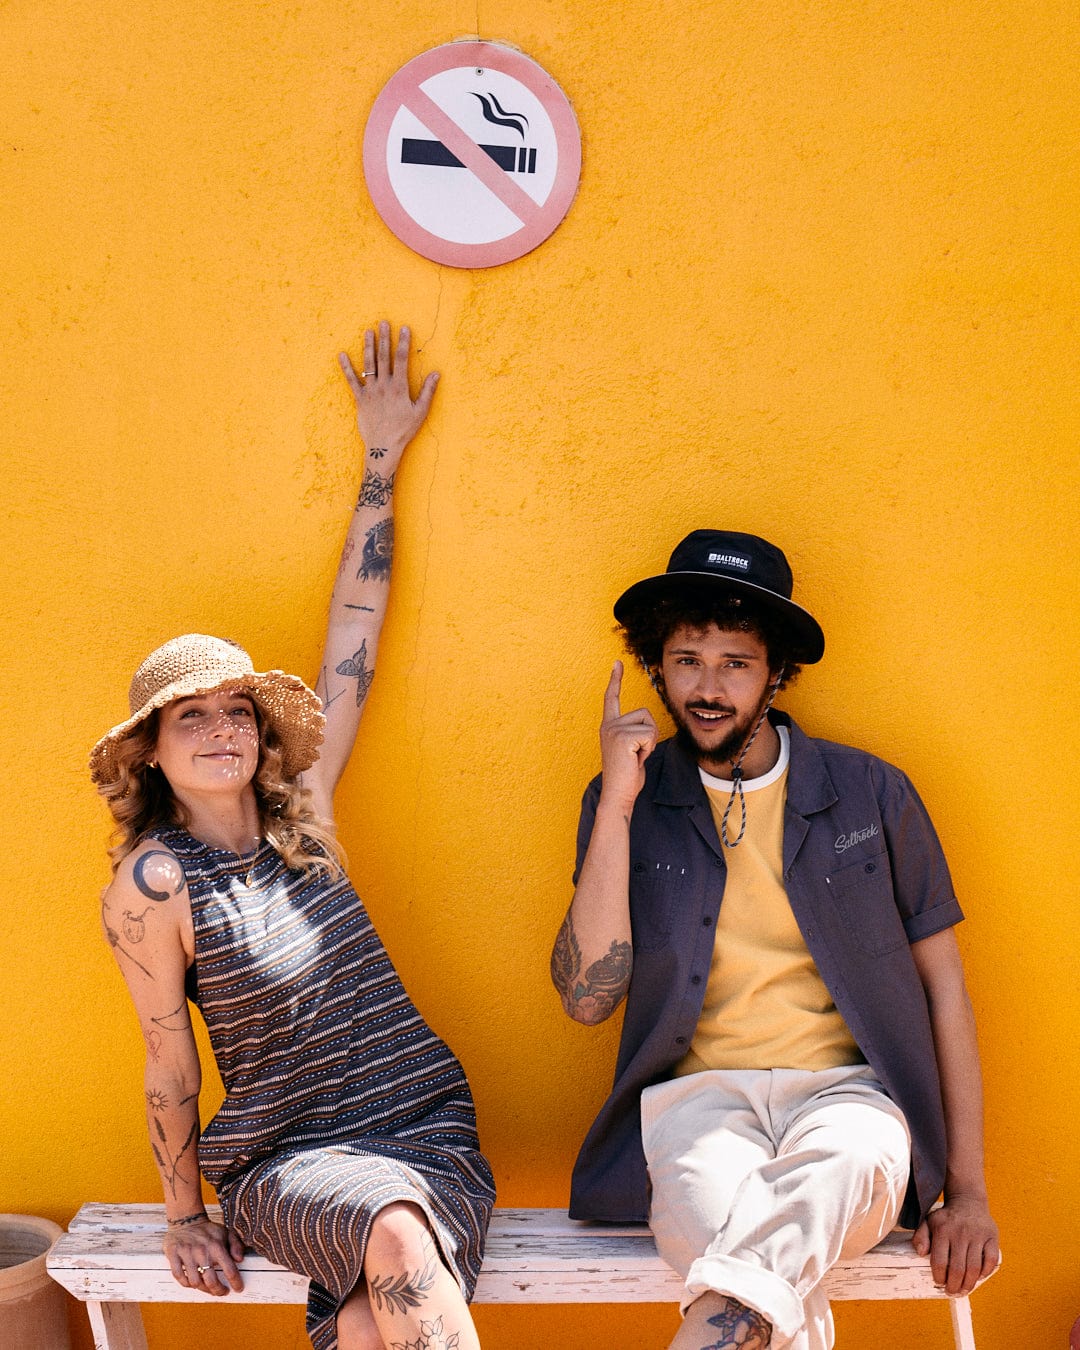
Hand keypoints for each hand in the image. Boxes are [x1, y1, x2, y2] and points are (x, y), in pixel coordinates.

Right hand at [163, 1217, 245, 1295]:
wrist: (186, 1219)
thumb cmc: (208, 1230)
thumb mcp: (226, 1232)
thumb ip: (236, 1245)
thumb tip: (240, 1260)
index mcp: (216, 1245)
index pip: (229, 1269)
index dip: (235, 1282)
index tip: (238, 1289)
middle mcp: (202, 1251)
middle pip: (211, 1281)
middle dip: (218, 1291)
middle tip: (222, 1292)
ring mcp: (186, 1253)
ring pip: (195, 1282)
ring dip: (203, 1289)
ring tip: (208, 1288)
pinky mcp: (173, 1254)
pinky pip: (179, 1276)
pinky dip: (186, 1283)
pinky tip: (192, 1283)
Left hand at [338, 321, 438, 473]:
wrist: (383, 447)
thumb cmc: (404, 430)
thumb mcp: (420, 412)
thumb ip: (428, 391)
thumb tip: (436, 374)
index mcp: (399, 387)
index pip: (401, 359)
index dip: (403, 342)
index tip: (403, 328)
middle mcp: (384, 385)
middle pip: (384, 357)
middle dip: (385, 338)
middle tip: (384, 322)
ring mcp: (370, 391)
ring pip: (369, 364)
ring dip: (368, 347)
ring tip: (368, 331)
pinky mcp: (360, 399)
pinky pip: (352, 381)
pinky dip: (346, 368)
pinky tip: (341, 355)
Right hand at [599, 661, 657, 808]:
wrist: (619, 794)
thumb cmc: (627, 776)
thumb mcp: (631, 750)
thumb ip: (635, 735)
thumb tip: (646, 731)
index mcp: (609, 726)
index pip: (612, 698)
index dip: (615, 679)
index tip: (617, 663)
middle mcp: (609, 725)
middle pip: (645, 713)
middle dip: (650, 735)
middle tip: (636, 754)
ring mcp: (614, 730)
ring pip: (649, 724)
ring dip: (650, 742)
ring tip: (635, 757)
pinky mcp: (622, 737)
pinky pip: (650, 734)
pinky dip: (649, 749)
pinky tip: (636, 760)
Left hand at [912, 1195, 998, 1295]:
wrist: (968, 1201)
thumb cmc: (947, 1217)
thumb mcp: (928, 1221)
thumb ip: (920, 1236)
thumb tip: (920, 1253)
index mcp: (942, 1230)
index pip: (939, 1261)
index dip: (939, 1276)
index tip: (939, 1282)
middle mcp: (960, 1233)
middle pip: (958, 1268)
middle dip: (954, 1285)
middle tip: (952, 1292)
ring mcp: (977, 1235)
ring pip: (974, 1268)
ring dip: (969, 1284)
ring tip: (963, 1290)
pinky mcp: (991, 1237)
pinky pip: (991, 1260)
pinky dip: (985, 1272)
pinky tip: (978, 1277)